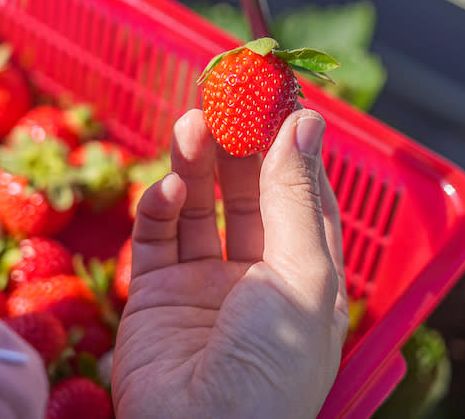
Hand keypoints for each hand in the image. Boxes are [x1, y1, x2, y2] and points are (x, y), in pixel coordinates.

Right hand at [111, 108, 347, 418]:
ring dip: (197, 163)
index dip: (290, 144)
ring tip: (191, 123)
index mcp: (307, 275)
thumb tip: (306, 123)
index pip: (302, 193)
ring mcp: (205, 285)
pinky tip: (168, 190)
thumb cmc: (271, 369)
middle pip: (249, 192)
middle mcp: (258, 276)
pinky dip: (160, 207)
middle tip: (226, 96)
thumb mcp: (303, 276)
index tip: (278, 95)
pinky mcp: (156, 296)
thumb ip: (296, 197)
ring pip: (200, 206)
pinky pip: (157, 238)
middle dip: (238, 145)